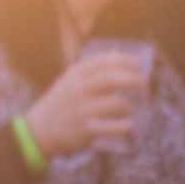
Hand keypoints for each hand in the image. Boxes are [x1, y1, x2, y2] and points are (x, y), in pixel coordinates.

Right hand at [23, 53, 144, 158]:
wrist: (39, 129)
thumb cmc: (61, 103)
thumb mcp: (70, 81)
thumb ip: (92, 69)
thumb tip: (117, 53)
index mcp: (75, 74)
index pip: (104, 61)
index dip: (125, 60)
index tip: (139, 63)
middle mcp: (79, 88)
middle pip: (112, 79)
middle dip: (133, 79)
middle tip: (144, 83)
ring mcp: (82, 108)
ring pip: (117, 103)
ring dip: (128, 106)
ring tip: (128, 110)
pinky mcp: (87, 128)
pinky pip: (115, 127)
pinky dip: (126, 126)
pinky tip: (128, 125)